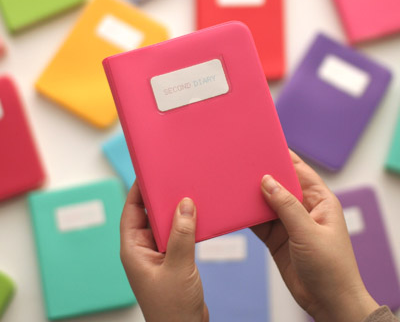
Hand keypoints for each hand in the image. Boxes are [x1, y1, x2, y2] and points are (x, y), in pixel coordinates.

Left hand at [120, 181, 207, 321]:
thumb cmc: (172, 308)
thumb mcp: (178, 267)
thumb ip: (181, 235)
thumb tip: (185, 204)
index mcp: (134, 250)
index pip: (130, 212)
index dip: (136, 192)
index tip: (146, 173)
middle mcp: (143, 250)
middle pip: (147, 215)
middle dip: (159, 198)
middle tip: (172, 179)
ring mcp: (158, 255)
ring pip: (164, 225)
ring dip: (175, 212)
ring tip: (187, 194)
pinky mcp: (172, 260)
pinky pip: (176, 235)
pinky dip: (185, 225)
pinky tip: (197, 217)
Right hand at [252, 151, 378, 321]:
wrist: (328, 303)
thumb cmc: (331, 268)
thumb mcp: (308, 232)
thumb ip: (286, 206)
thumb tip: (267, 181)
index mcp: (319, 201)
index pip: (300, 171)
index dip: (284, 157)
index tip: (266, 145)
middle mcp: (303, 208)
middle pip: (280, 185)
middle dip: (263, 175)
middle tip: (243, 163)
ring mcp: (289, 223)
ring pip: (267, 202)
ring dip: (253, 195)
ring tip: (235, 183)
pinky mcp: (277, 237)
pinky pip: (259, 221)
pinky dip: (248, 215)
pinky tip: (236, 208)